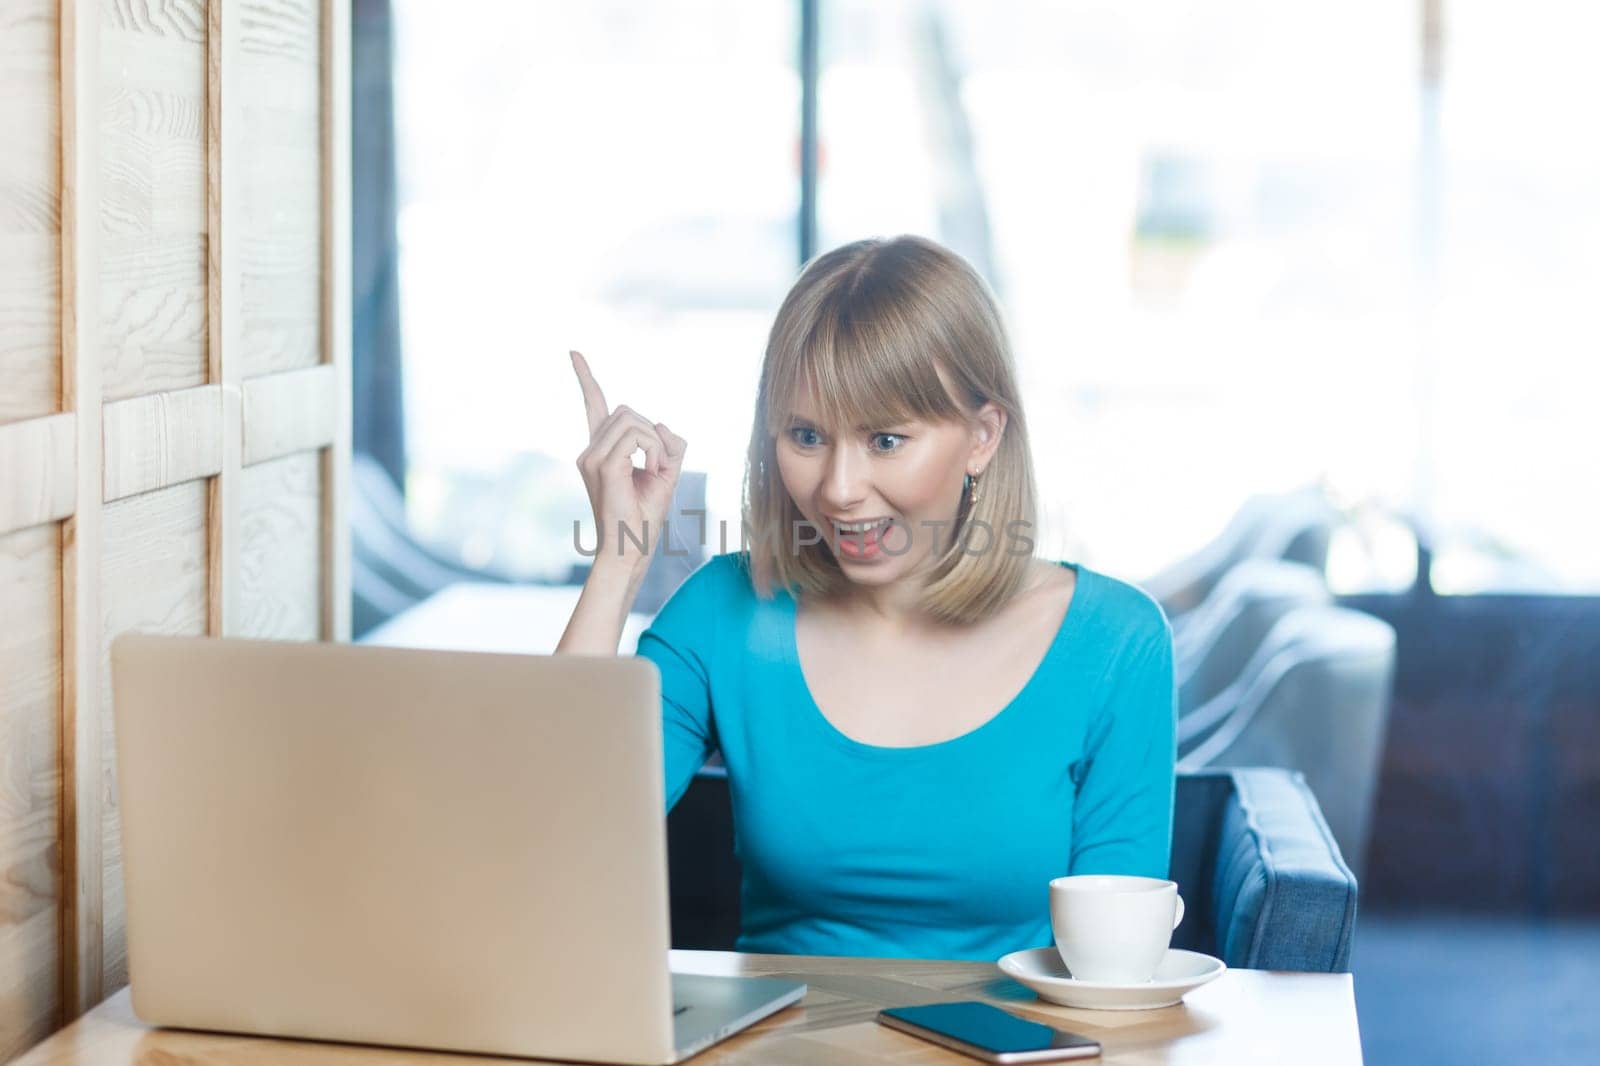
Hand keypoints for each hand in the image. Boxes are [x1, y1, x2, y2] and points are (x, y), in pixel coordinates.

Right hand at [570, 350, 686, 570]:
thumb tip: (661, 425)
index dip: (586, 378)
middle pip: (627, 411)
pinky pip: (638, 436)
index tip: (574, 352)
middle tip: (658, 467)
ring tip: (654, 473)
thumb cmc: (646, 517)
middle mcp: (589, 451)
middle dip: (652, 434)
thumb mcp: (665, 472)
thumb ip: (668, 445)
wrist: (631, 550)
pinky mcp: (603, 465)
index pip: (593, 406)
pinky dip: (654, 450)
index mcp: (600, 452)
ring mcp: (591, 457)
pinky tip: (652, 472)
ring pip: (633, 420)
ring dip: (656, 444)